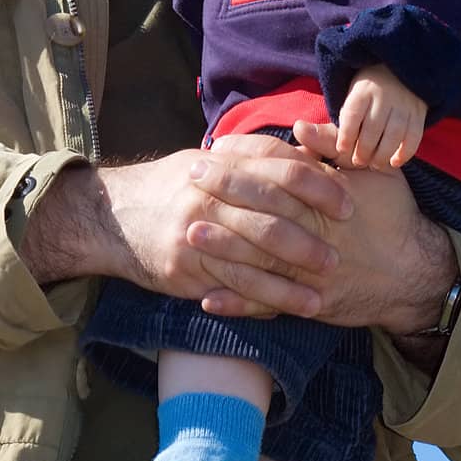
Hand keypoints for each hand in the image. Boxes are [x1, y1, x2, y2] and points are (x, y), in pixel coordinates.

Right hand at [20, 143, 349, 318]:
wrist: (113, 215)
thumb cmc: (174, 186)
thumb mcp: (210, 161)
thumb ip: (254, 158)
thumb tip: (309, 152)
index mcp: (221, 164)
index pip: (281, 169)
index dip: (319, 186)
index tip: (347, 204)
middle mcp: (209, 195)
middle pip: (272, 215)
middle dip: (310, 237)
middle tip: (340, 254)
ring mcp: (195, 233)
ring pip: (254, 256)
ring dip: (293, 276)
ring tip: (324, 289)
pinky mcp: (186, 268)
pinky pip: (233, 286)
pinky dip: (267, 299)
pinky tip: (292, 308)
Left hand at [191, 123, 456, 334]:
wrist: (417, 275)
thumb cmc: (394, 216)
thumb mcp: (374, 172)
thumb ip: (336, 148)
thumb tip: (299, 126)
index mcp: (328, 197)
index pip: (278, 172)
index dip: (243, 160)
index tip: (213, 149)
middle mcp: (317, 233)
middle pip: (263, 210)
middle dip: (224, 195)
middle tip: (189, 180)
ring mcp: (312, 273)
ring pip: (261, 260)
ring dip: (223, 249)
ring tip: (189, 233)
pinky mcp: (311, 303)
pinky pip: (270, 306)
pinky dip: (238, 304)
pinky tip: (208, 299)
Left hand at [330, 65, 426, 168]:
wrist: (399, 72)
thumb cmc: (367, 92)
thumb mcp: (351, 96)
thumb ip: (341, 117)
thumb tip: (305, 132)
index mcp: (362, 91)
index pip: (352, 115)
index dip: (346, 135)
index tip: (341, 150)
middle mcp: (384, 96)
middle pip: (373, 128)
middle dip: (363, 149)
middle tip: (358, 162)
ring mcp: (403, 104)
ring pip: (394, 133)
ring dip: (383, 153)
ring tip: (374, 165)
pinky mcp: (418, 113)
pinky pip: (414, 136)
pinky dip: (405, 152)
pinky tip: (395, 162)